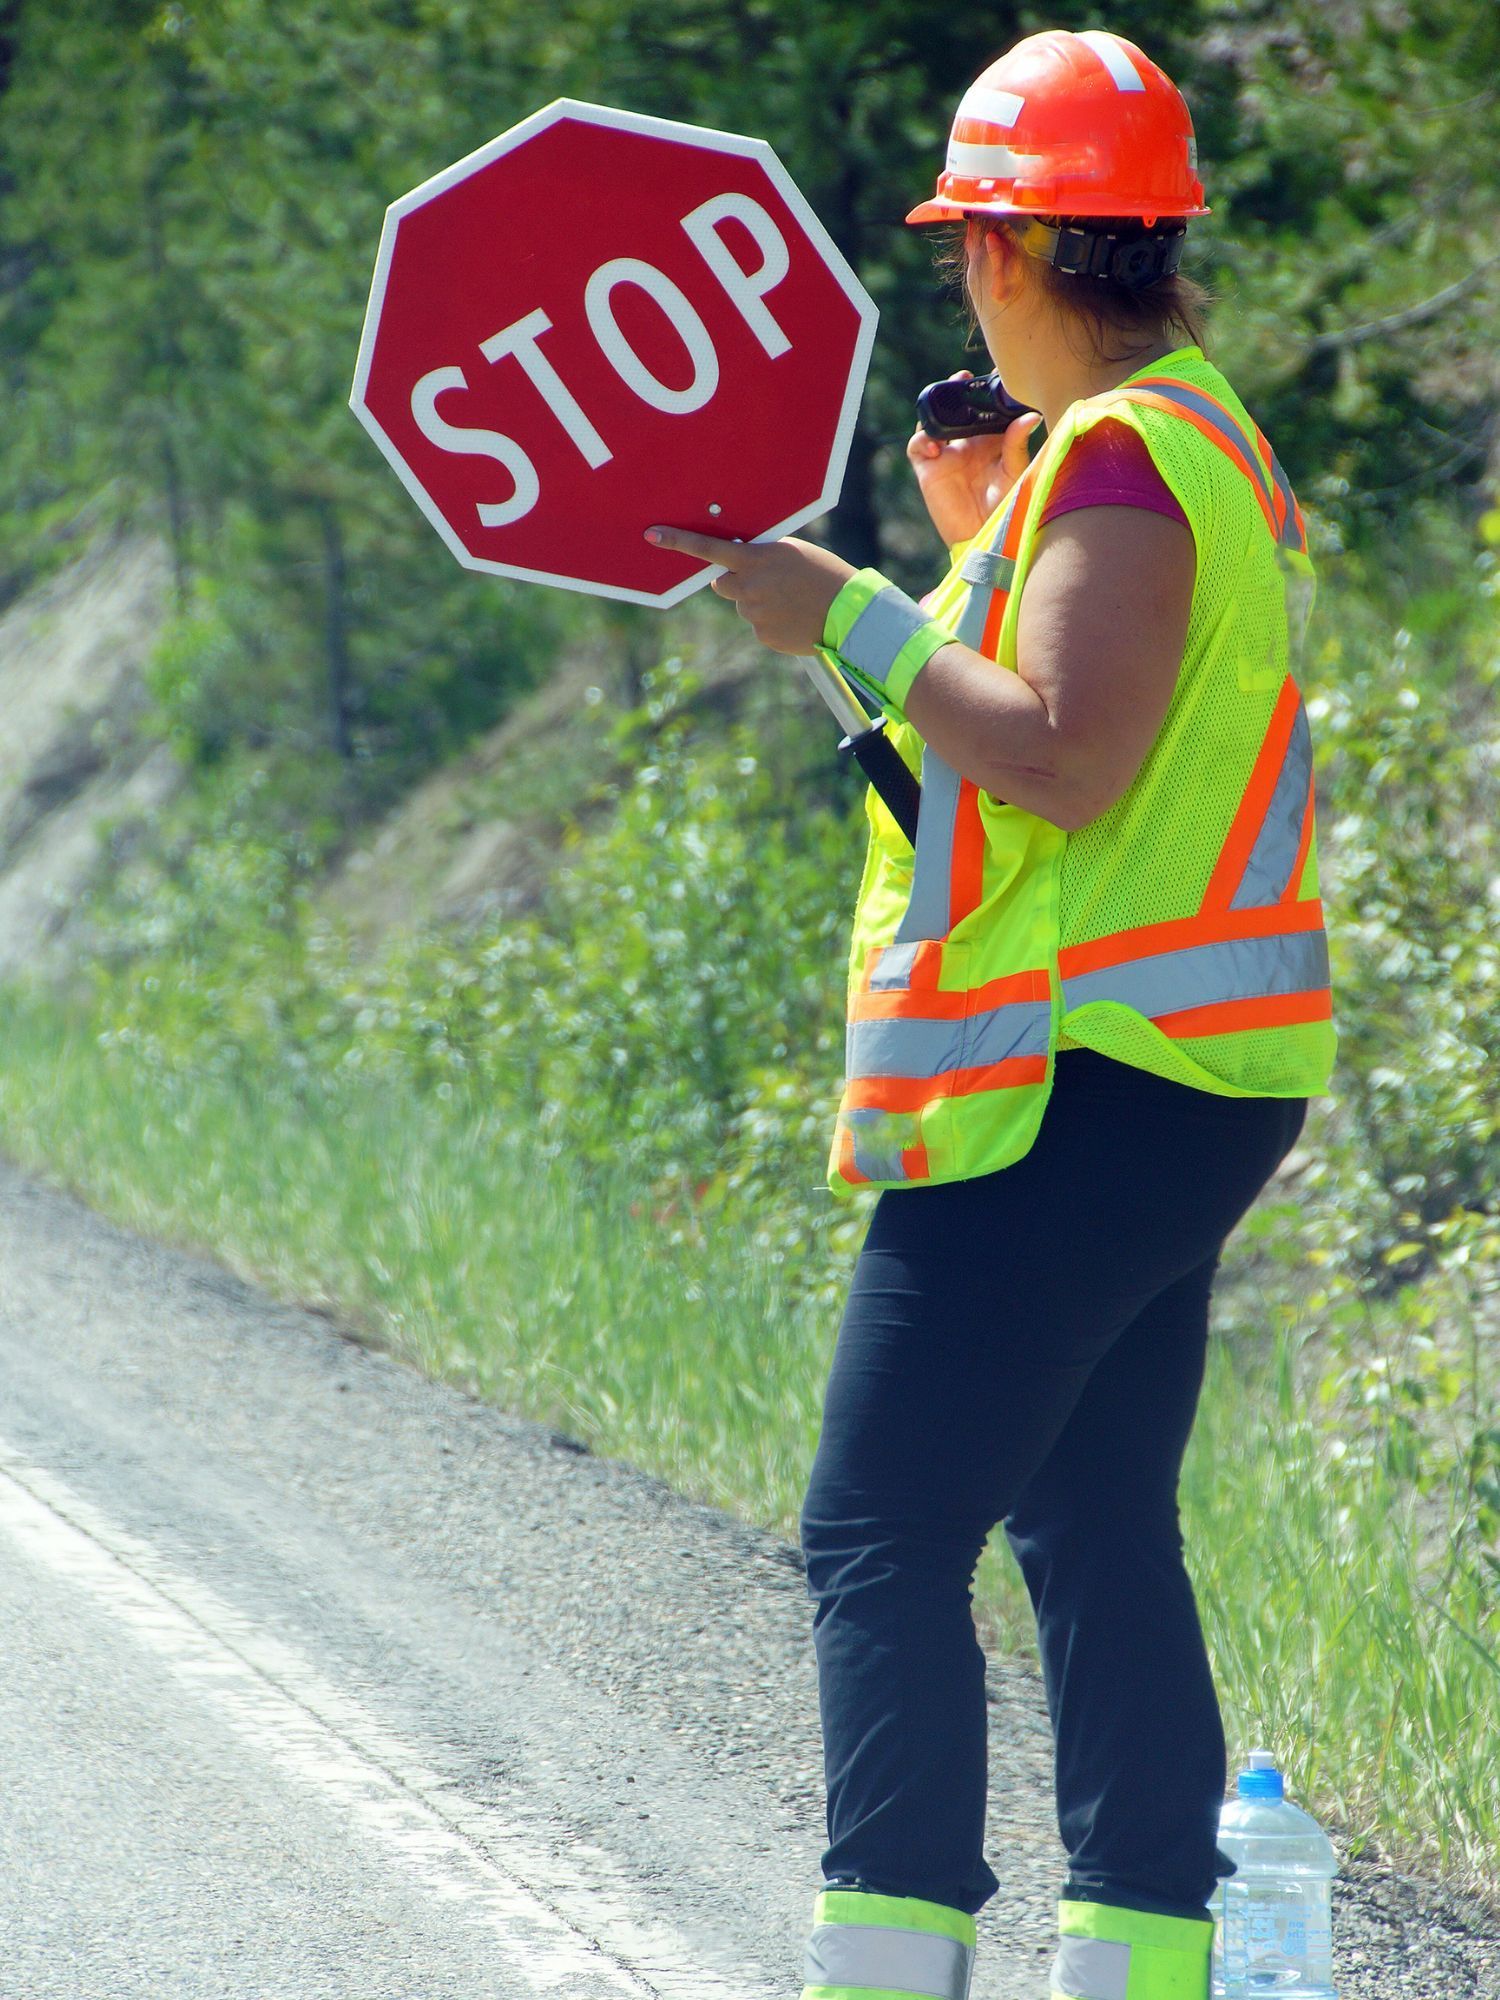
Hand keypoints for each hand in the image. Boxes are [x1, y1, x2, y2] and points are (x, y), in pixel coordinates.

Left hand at [644, 527, 854, 655]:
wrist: (849, 613)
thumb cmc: (824, 575)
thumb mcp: (792, 553)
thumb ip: (761, 555)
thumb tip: (740, 564)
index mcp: (756, 559)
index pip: (709, 548)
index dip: (679, 541)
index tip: (652, 535)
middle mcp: (749, 586)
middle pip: (721, 584)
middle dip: (736, 582)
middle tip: (766, 581)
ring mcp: (754, 614)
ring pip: (743, 606)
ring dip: (759, 603)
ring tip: (792, 601)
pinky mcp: (762, 635)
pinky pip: (758, 626)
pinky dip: (772, 622)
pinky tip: (795, 618)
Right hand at [906, 372, 1041, 547]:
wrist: (985, 536)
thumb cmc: (1006, 507)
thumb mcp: (1015, 472)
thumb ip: (1018, 444)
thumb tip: (1031, 416)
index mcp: (990, 442)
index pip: (985, 410)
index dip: (987, 393)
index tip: (995, 377)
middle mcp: (967, 445)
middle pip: (957, 410)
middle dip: (957, 391)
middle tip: (965, 378)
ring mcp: (946, 456)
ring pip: (934, 421)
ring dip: (935, 407)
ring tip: (946, 398)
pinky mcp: (929, 470)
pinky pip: (917, 446)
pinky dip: (922, 440)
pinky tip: (936, 446)